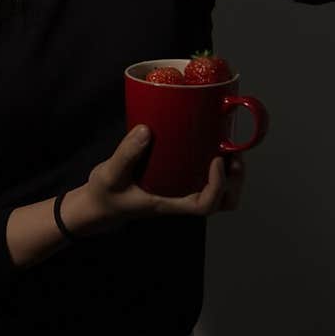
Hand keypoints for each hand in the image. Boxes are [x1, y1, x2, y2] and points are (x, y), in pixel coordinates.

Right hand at [87, 126, 245, 225]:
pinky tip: (212, 143)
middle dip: (234, 179)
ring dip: (231, 172)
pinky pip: (208, 177)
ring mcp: (182, 191)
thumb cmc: (106, 195)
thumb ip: (126, 154)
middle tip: (233, 152)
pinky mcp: (178, 179)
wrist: (99, 203)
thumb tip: (145, 130)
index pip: (205, 205)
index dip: (218, 185)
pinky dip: (218, 164)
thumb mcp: (110, 175)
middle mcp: (182, 199)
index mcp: (170, 203)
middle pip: (223, 202)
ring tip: (229, 146)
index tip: (216, 159)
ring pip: (221, 192)